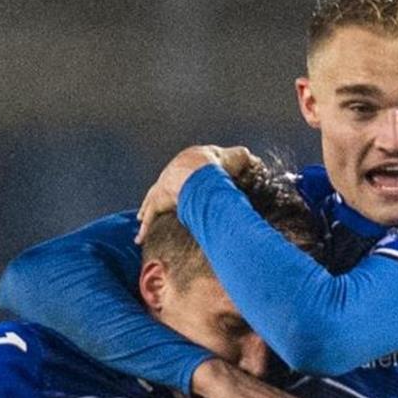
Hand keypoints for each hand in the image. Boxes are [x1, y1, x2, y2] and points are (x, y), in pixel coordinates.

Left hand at [134, 145, 261, 243]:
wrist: (202, 170)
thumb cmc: (220, 165)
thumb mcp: (238, 159)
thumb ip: (247, 161)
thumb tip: (258, 164)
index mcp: (190, 161)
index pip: (186, 172)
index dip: (187, 181)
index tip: (187, 189)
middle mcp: (173, 171)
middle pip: (165, 186)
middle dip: (162, 195)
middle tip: (162, 202)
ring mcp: (163, 186)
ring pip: (152, 201)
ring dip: (147, 210)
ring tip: (141, 219)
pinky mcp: (158, 199)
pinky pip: (150, 216)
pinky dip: (145, 228)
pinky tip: (139, 238)